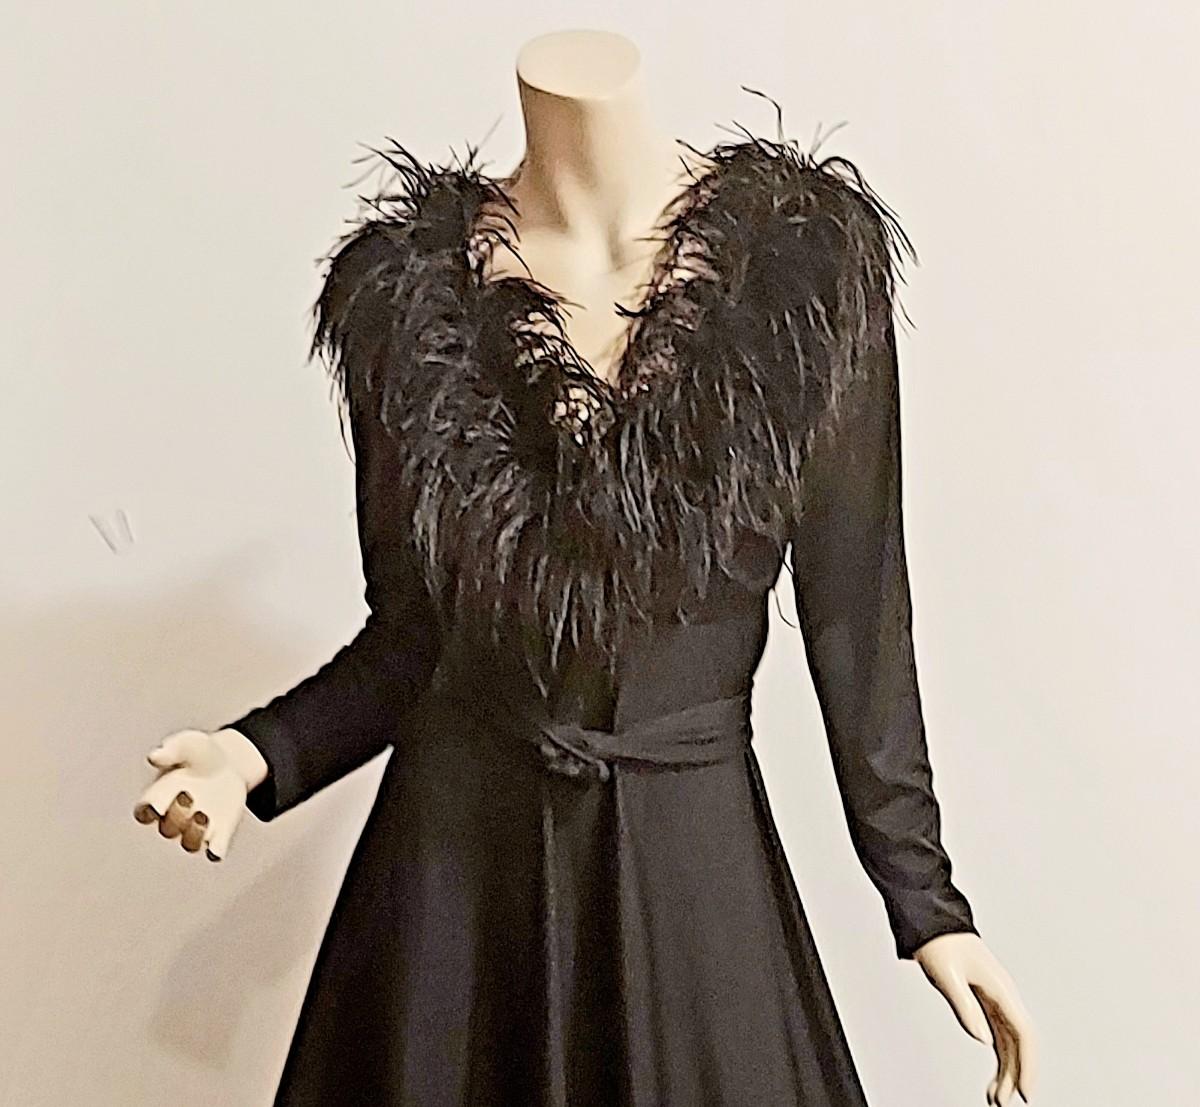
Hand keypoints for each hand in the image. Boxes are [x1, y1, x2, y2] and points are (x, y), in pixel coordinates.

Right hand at [133, 728, 260, 860]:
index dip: (147, 812)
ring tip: (204, 816)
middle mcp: (175, 816)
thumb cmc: (199, 753)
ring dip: (194, 835)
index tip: (157, 804)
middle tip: (189, 795)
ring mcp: (196, 826)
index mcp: (160, 795)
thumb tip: (155, 756)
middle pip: (168, 828)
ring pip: (189, 843)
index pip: (144, 813)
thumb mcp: (188, 744)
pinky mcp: (219, 831)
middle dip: (177, 816)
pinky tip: (216, 849)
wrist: (230, 762)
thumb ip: (172, 750)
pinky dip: (215, 851)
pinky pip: (214, 849)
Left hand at [912, 931, 1038, 1104]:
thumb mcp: (946, 975)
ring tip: (996, 1098)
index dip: (1028, 1065)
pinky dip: (997, 1058)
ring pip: (1010, 1043)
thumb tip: (983, 1040)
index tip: (1025, 1092)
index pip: (1024, 1033)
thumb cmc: (939, 944)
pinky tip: (991, 1078)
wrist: (933, 924)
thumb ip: (964, 1006)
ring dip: (1006, 1071)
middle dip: (1015, 1075)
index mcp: (1001, 988)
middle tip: (1004, 1103)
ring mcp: (996, 1000)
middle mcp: (1003, 996)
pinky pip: (998, 1036)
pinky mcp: (985, 1002)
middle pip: (1019, 1043)